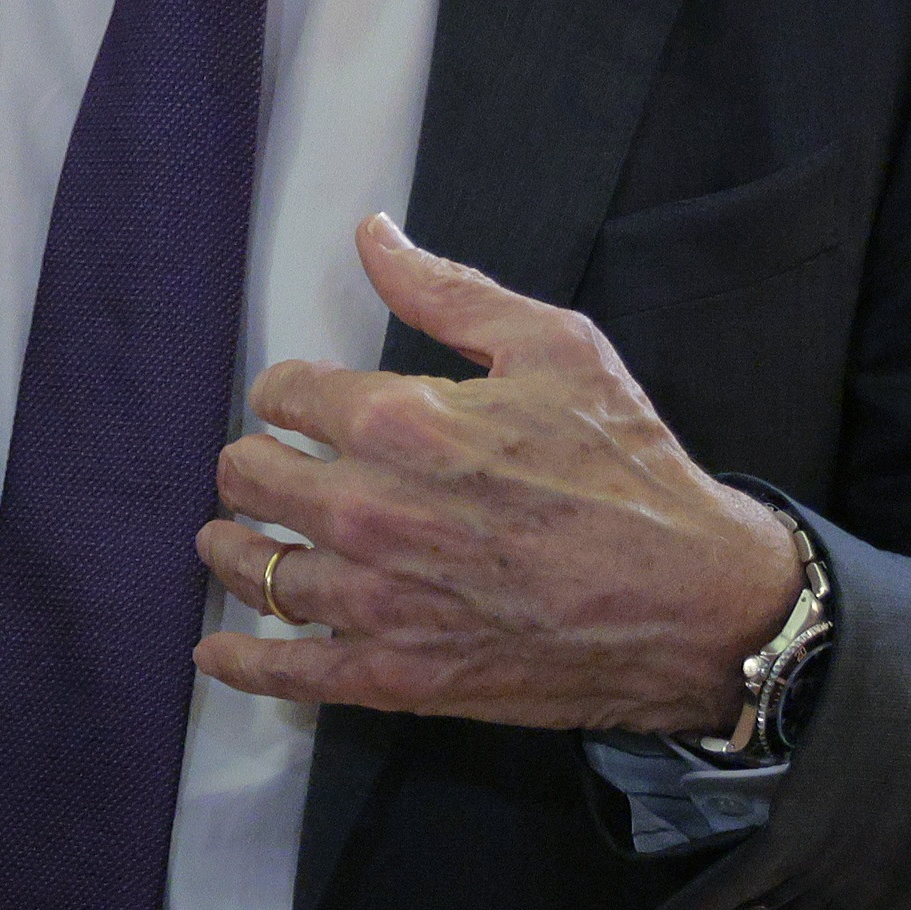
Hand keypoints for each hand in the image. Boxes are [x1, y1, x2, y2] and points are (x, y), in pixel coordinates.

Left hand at [193, 216, 807, 741]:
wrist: (694, 601)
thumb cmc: (629, 469)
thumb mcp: (555, 348)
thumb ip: (447, 291)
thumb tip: (371, 235)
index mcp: (399, 424)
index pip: (282, 394)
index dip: (286, 392)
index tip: (301, 404)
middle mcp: (368, 512)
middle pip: (248, 478)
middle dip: (251, 463)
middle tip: (265, 469)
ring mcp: (376, 601)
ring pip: (254, 569)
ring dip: (232, 548)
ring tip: (231, 541)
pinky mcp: (397, 673)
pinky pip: (290, 671)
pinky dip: (243, 662)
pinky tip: (215, 652)